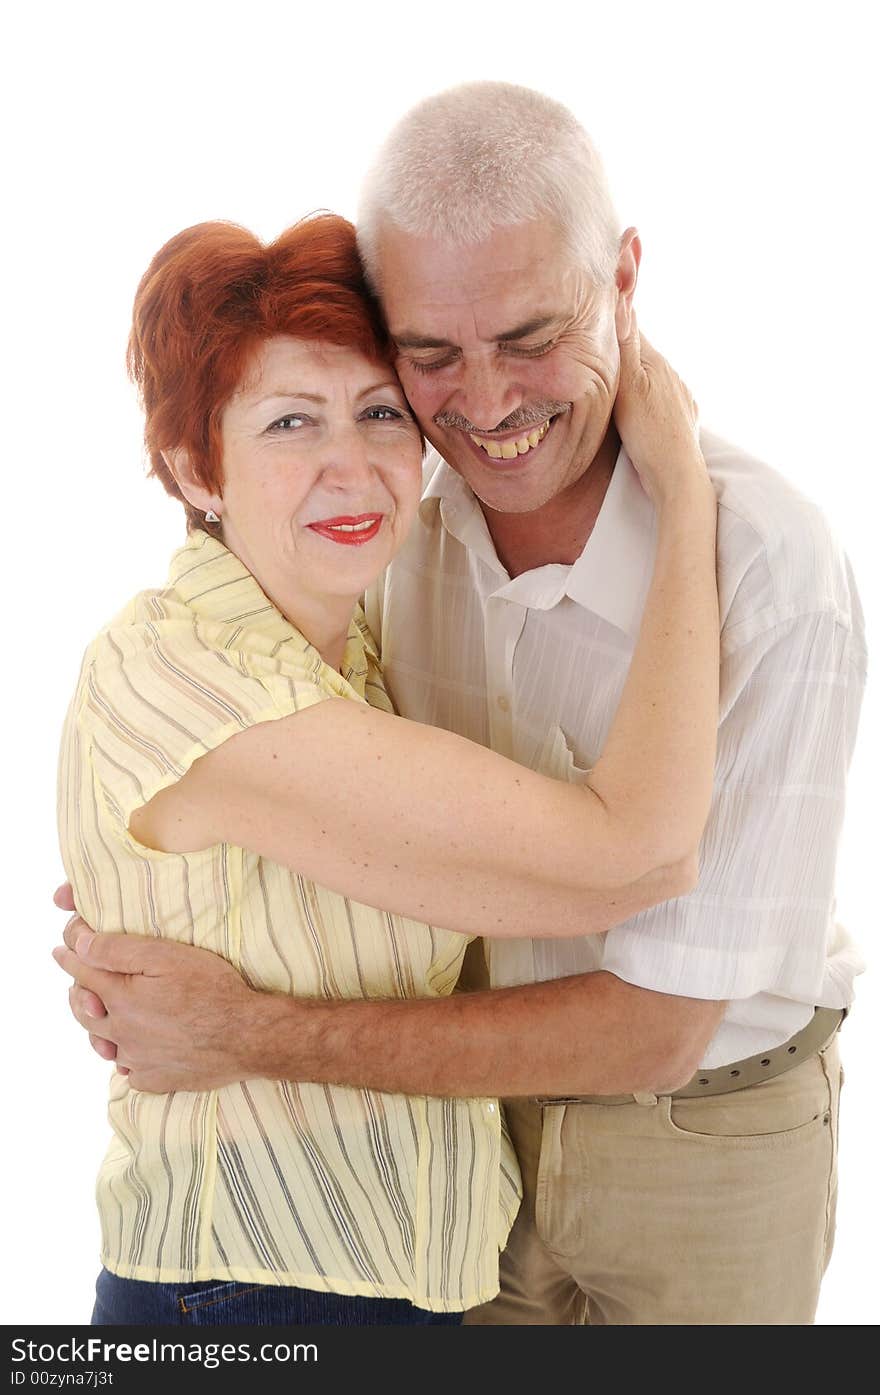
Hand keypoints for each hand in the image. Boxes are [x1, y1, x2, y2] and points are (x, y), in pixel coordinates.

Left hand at [52, 924, 273, 1091]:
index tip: (61, 946)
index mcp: (120, 998)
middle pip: (84, 1011)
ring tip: (104, 1016)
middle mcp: (121, 1032)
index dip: (70, 952)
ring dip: (99, 1027)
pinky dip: (128, 1057)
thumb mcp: (167, 956)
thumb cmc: (213, 989)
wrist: (248, 1036)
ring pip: (104, 1043)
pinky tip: (137, 1049)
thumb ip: (118, 950)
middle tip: (81, 983)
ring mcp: (137, 1060)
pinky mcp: (156, 1079)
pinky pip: (129, 1070)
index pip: (82, 971)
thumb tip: (78, 945)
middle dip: (79, 993)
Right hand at [612, 302, 706, 505]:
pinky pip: (661, 398)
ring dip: (636, 375)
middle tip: (596, 351)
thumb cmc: (648, 433)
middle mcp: (671, 374)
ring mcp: (679, 395)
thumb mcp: (629, 386)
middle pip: (641, 354)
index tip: (593, 317)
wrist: (676, 475)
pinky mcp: (683, 415)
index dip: (612, 322)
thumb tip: (623, 302)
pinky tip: (640, 407)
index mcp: (656, 362)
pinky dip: (647, 397)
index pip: (631, 330)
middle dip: (622, 350)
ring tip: (616, 381)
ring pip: (652, 377)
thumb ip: (626, 346)